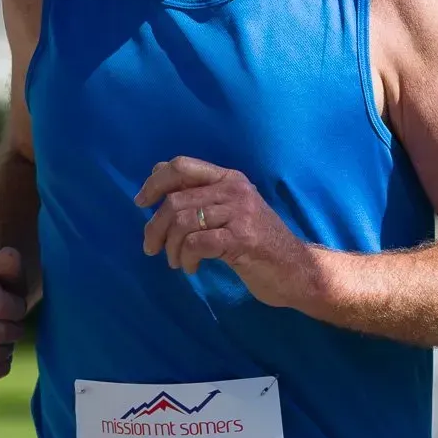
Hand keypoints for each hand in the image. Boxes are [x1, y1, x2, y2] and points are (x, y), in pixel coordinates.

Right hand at [0, 247, 27, 383]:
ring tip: (4, 336)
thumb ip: (11, 264)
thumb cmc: (3, 285)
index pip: (2, 309)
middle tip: (13, 322)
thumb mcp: (10, 272)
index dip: (18, 309)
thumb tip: (9, 255)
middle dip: (15, 329)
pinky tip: (0, 354)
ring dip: (7, 348)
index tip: (16, 304)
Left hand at [135, 156, 317, 308]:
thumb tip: (157, 171)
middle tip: (151, 248)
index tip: (141, 203)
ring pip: (183, 222)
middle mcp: (234, 189)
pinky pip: (197, 243)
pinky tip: (192, 268)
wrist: (297, 271)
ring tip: (175, 262)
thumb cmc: (259, 243)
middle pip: (176, 199)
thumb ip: (198, 193)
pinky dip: (187, 258)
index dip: (155, 182)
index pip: (182, 166)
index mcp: (229, 178)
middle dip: (155, 227)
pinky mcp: (243, 238)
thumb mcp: (230, 210)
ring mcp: (240, 213)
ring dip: (170, 247)